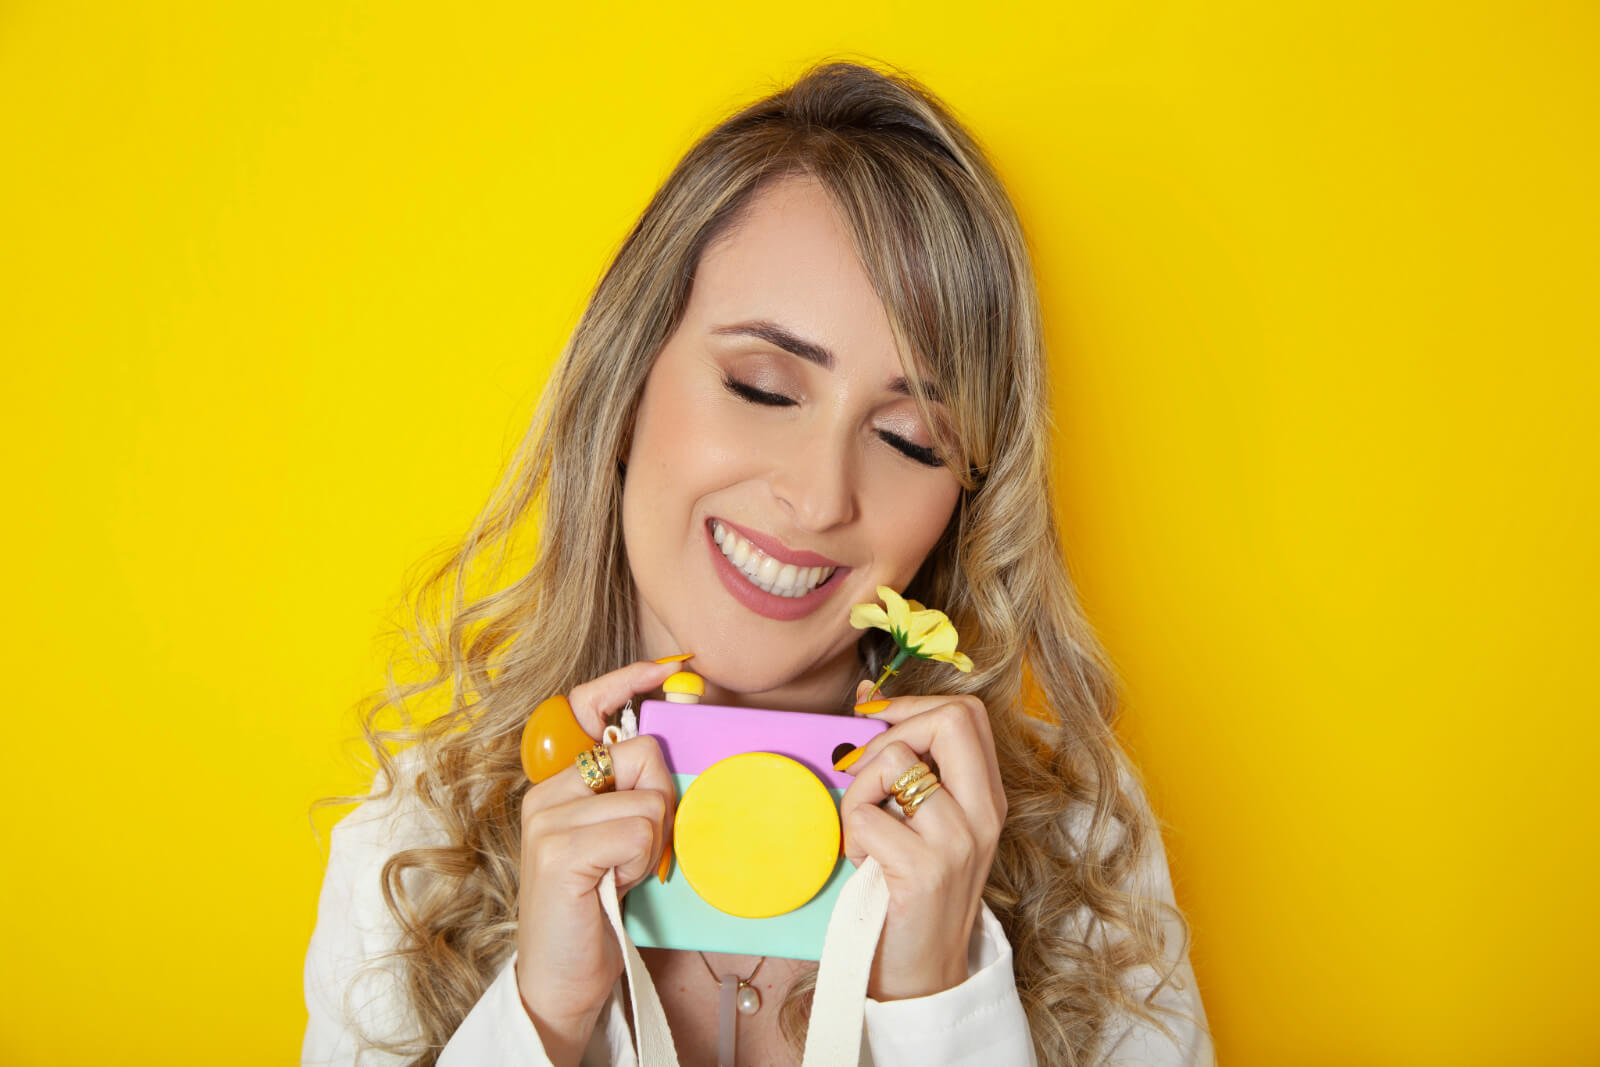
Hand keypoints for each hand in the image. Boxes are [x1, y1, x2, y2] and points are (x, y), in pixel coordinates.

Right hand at [514, 659, 680, 1065]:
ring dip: (653, 844)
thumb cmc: (599, 907)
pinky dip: (643, 861)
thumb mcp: (618, 837)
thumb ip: (633, 793)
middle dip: (662, 802)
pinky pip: (638, 829)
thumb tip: (674, 748)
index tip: (667, 664)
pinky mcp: (558, 850)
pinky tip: (617, 884)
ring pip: (648, 797)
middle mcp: (546, 791)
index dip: (627, 678)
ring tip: (624, 873)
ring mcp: (547, 819)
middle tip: (641, 850)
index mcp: (559, 782)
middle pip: (641, 752)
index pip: (584, 704)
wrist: (565, 979)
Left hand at [836, 683, 1007, 1000]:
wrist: (924, 975)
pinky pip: (864, 816)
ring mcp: (958, 841)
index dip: (915, 703)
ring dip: (859, 794)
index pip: (966, 712)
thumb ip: (911, 768)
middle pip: (949, 718)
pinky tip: (866, 863)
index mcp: (988, 797)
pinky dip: (851, 837)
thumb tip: (867, 698)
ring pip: (892, 763)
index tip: (877, 721)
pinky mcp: (925, 869)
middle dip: (893, 731)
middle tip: (868, 773)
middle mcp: (984, 813)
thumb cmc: (915, 893)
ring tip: (866, 832)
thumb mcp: (928, 825)